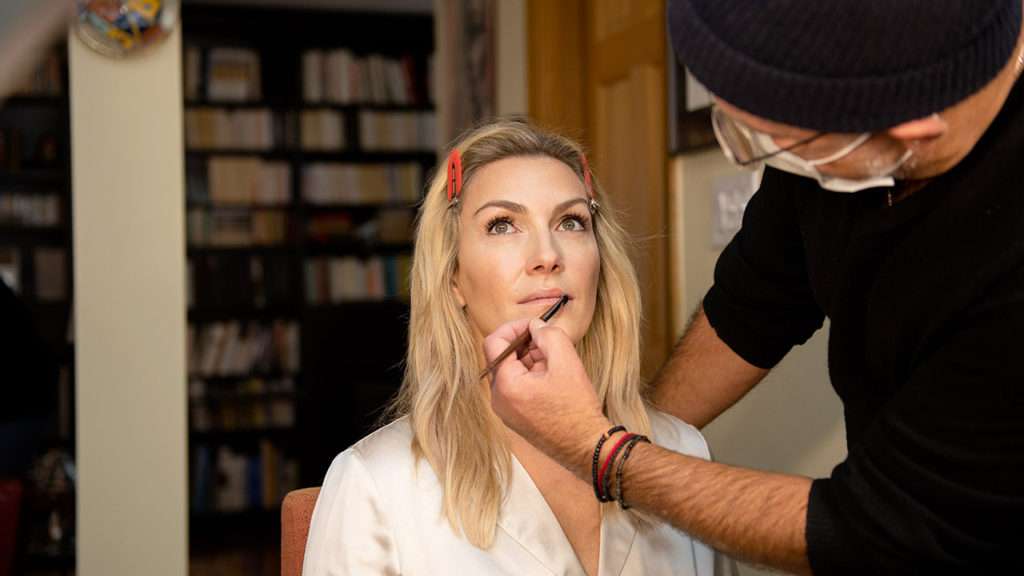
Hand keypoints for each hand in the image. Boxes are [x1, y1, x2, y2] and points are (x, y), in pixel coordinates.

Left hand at [484, 317, 610, 477]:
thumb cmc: (577, 409)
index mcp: (505, 385)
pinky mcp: (515, 418)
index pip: (494, 343)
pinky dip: (531, 376)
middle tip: (550, 343)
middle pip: (502, 357)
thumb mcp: (566, 361)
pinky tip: (554, 379)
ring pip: (511, 372)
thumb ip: (548, 335)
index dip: (514, 327)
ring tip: (556, 363)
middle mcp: (499, 400)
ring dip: (530, 360)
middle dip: (525, 345)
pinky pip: (516, 387)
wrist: (586, 447)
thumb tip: (535, 326)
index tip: (534, 325)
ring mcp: (506, 411)